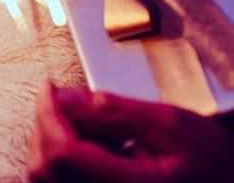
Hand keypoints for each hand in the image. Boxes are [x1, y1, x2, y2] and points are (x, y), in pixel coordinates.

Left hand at [28, 82, 233, 182]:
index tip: (50, 88)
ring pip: (48, 178)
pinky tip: (90, 141)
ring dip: (53, 142)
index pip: (63, 154)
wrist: (227, 182)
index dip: (48, 116)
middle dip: (46, 126)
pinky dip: (64, 159)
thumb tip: (66, 97)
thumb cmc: (212, 160)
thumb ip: (117, 111)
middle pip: (46, 168)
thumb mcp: (173, 125)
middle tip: (62, 99)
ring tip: (82, 119)